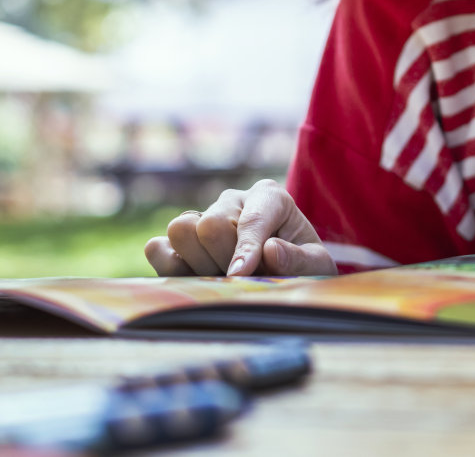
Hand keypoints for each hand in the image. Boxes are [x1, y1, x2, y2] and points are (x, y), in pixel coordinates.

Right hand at [143, 179, 337, 276]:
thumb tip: (269, 251)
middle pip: (210, 224)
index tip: (241, 275)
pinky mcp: (180, 240)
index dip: (244, 248)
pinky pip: (157, 247)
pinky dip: (172, 266)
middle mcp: (234, 200)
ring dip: (201, 264)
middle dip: (225, 259)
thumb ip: (298, 258)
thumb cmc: (303, 264)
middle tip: (244, 277)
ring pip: (181, 232)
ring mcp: (204, 216)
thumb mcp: (316, 265)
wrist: (287, 270)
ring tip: (224, 276)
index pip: (250, 219)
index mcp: (269, 196)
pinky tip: (198, 276)